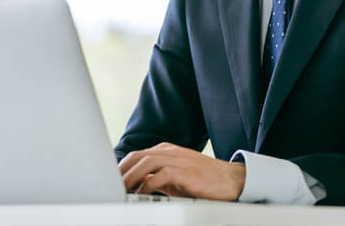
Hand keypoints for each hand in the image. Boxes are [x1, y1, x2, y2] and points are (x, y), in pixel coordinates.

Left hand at [118, 142, 245, 200]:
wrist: (231, 179)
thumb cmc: (203, 179)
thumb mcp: (176, 176)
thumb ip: (157, 177)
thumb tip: (136, 184)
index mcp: (166, 150)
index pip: (138, 154)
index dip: (123, 166)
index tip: (112, 178)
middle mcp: (170, 152)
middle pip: (138, 156)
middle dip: (122, 170)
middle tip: (112, 184)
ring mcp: (179, 161)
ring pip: (147, 162)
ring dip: (131, 176)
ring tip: (123, 189)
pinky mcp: (186, 173)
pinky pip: (161, 175)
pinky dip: (149, 184)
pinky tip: (142, 193)